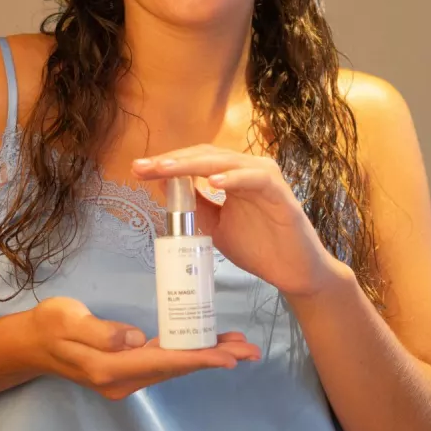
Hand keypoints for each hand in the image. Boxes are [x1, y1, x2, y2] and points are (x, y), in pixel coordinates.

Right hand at [26, 297, 259, 399]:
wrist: (31, 343)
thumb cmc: (49, 325)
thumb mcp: (68, 320)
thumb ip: (100, 332)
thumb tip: (135, 339)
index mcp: (110, 367)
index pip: (163, 362)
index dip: (197, 358)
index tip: (227, 357)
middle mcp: (123, 378)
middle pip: (177, 368)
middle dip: (214, 358)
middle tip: (250, 350)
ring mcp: (125, 377)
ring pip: (174, 367)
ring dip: (206, 356)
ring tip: (238, 347)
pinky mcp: (126, 368)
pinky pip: (164, 362)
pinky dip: (188, 354)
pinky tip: (205, 346)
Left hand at [132, 145, 342, 299]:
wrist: (293, 273)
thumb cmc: (258, 247)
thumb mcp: (214, 226)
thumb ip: (194, 205)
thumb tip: (162, 184)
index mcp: (232, 174)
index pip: (195, 160)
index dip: (167, 163)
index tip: (138, 169)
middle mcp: (248, 169)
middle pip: (205, 156)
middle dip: (172, 161)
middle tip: (144, 167)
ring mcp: (265, 178)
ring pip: (225, 162)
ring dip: (193, 164)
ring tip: (166, 170)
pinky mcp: (281, 193)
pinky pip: (256, 179)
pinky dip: (234, 178)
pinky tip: (214, 182)